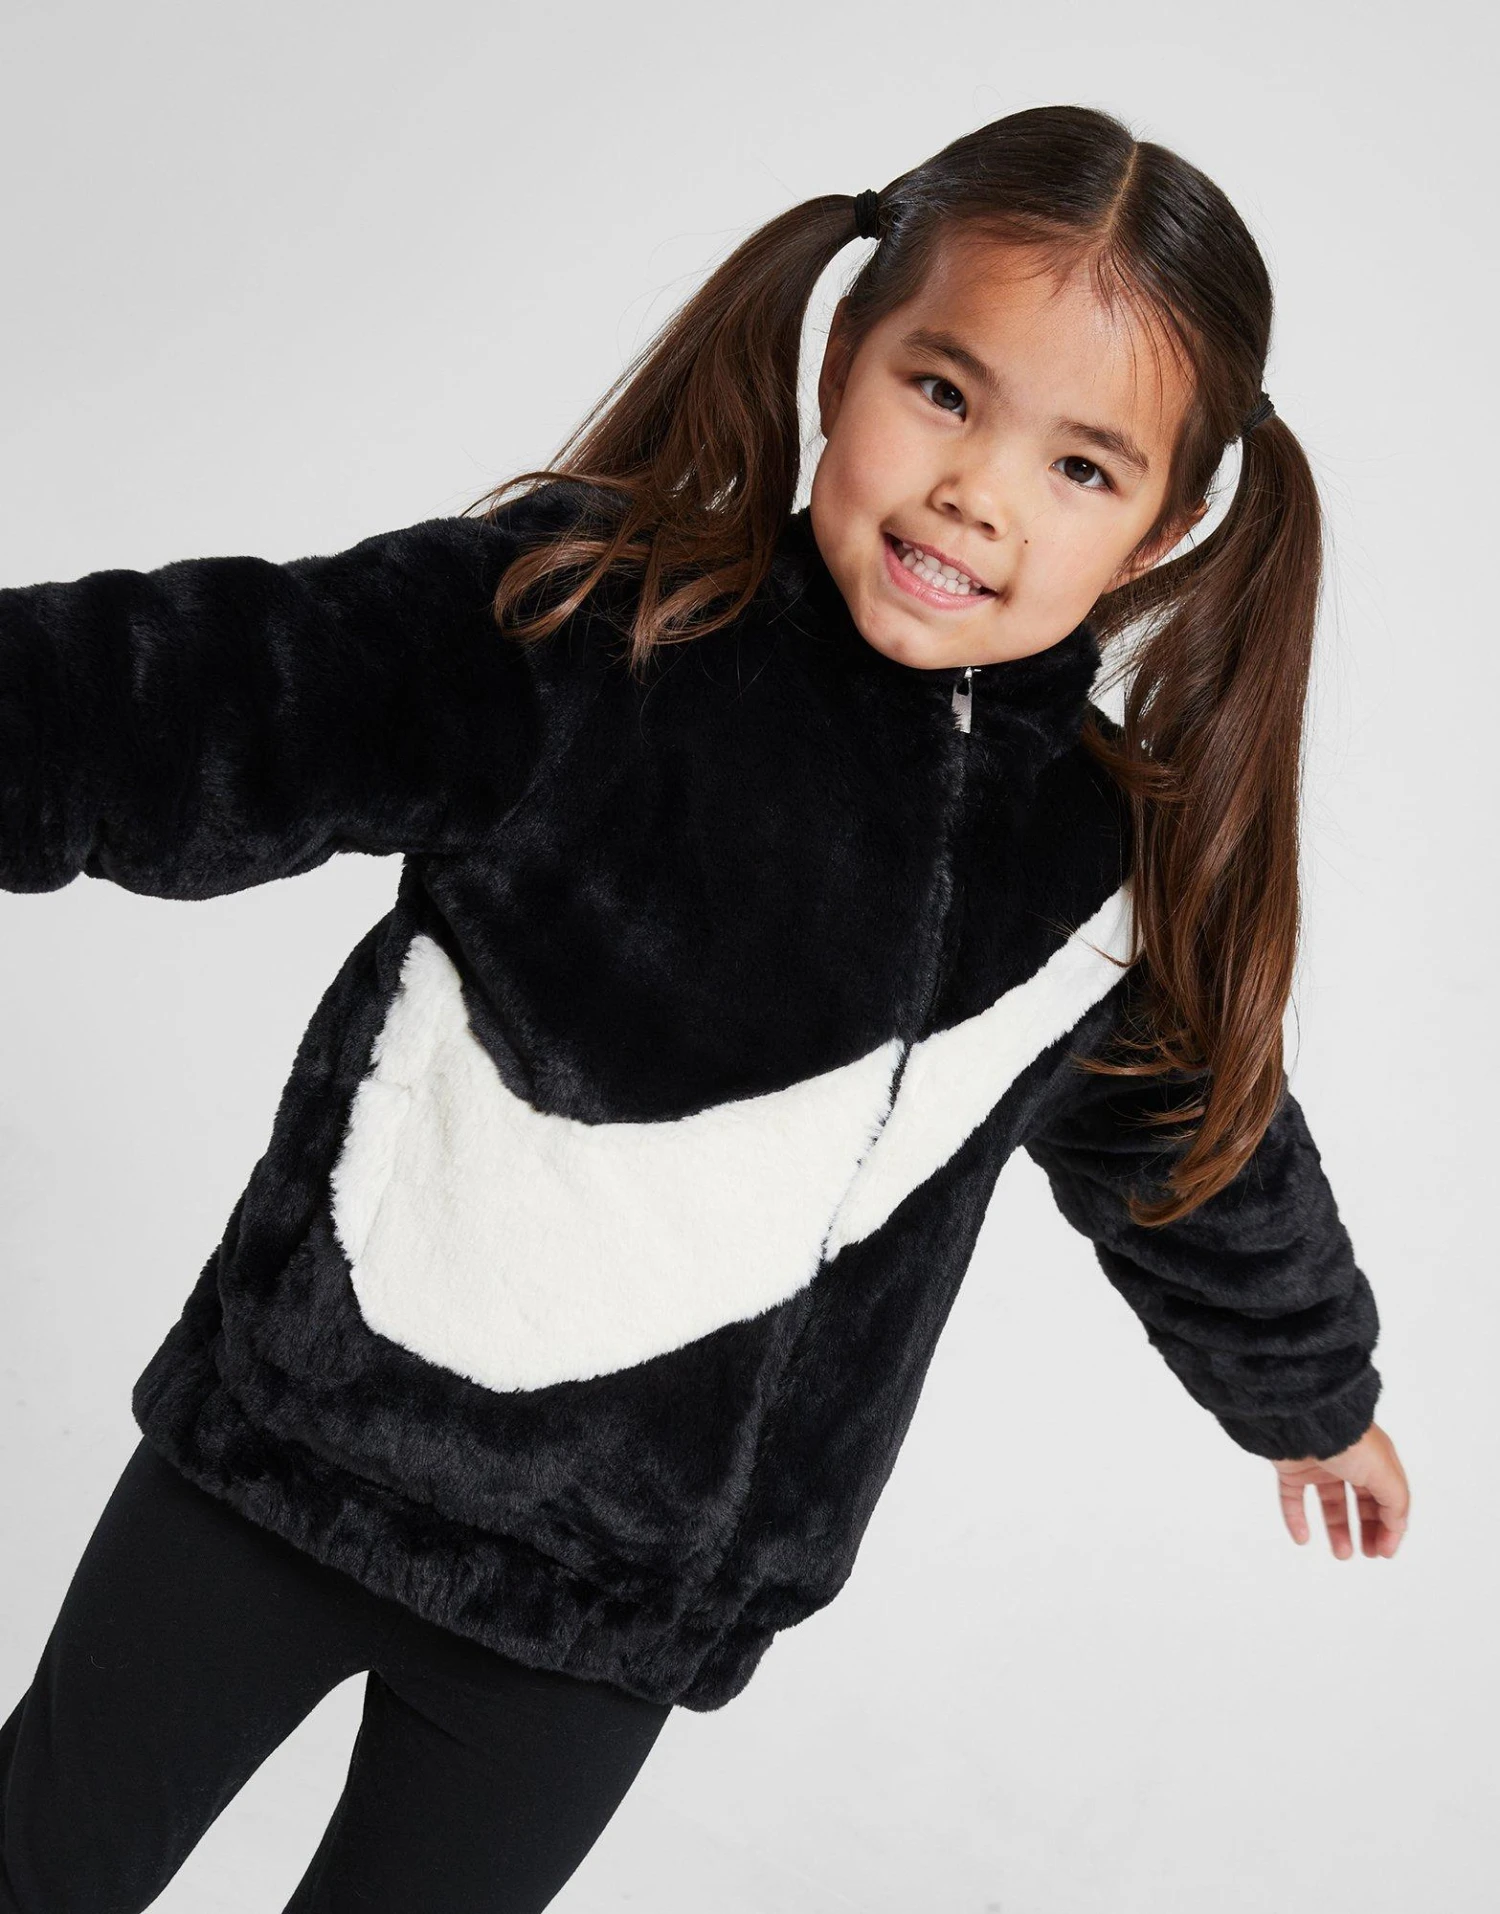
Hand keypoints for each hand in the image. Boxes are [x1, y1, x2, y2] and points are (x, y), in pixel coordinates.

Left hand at [1271, 1422, 1408, 1557]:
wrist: (1303, 1421)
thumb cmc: (1348, 1441)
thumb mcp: (1384, 1472)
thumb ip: (1395, 1502)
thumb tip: (1397, 1527)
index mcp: (1375, 1460)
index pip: (1388, 1498)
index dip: (1389, 1527)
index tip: (1384, 1552)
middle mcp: (1348, 1462)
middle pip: (1362, 1501)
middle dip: (1367, 1529)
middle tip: (1368, 1553)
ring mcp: (1319, 1465)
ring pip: (1330, 1502)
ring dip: (1337, 1529)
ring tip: (1342, 1554)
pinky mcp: (1291, 1468)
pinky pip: (1292, 1498)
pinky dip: (1296, 1519)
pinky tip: (1302, 1538)